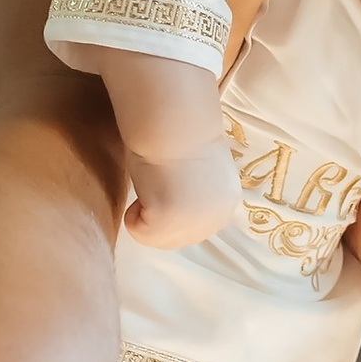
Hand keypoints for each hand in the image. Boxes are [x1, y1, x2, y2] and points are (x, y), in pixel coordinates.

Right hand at [124, 137, 239, 249]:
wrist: (173, 122)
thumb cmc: (180, 135)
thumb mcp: (202, 173)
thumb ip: (199, 195)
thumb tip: (181, 206)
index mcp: (227, 202)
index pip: (193, 226)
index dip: (172, 204)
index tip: (171, 178)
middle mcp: (217, 219)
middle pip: (175, 239)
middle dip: (159, 214)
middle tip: (159, 181)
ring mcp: (194, 225)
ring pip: (155, 238)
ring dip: (146, 213)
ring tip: (153, 183)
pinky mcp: (167, 223)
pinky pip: (138, 231)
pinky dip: (133, 212)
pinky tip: (145, 186)